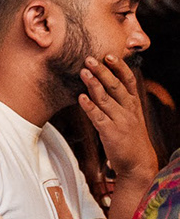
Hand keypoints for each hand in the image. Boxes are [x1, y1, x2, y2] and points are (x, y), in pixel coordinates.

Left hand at [81, 55, 159, 190]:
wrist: (138, 163)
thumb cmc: (130, 139)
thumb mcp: (130, 117)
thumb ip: (119, 103)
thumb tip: (102, 87)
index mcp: (134, 105)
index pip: (128, 81)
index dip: (119, 67)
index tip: (109, 55)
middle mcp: (129, 110)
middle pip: (115, 86)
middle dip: (102, 71)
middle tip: (89, 58)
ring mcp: (120, 121)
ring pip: (106, 99)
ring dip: (93, 84)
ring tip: (83, 71)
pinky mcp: (111, 133)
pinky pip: (98, 117)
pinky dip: (89, 106)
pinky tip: (81, 97)